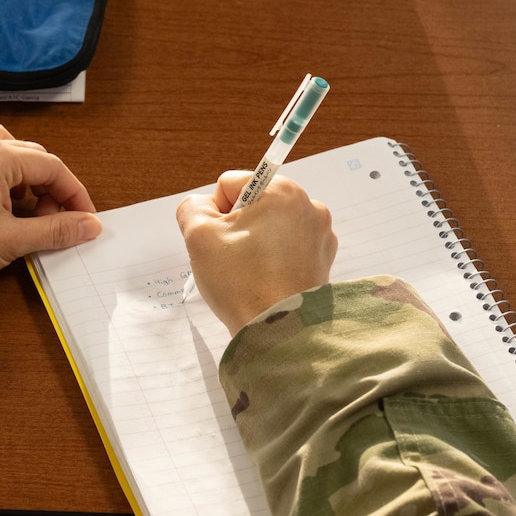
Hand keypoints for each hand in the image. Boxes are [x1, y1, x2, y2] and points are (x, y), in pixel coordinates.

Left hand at [0, 123, 102, 283]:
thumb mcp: (12, 241)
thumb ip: (56, 230)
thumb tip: (88, 225)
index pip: (52, 167)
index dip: (74, 194)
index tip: (83, 217)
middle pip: (32, 157)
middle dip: (51, 190)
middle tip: (55, 222)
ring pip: (7, 150)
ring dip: (24, 178)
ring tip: (24, 207)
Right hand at [176, 171, 336, 333]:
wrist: (278, 330)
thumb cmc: (241, 282)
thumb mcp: (198, 235)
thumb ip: (192, 207)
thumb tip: (204, 206)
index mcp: (282, 191)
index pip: (231, 185)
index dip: (216, 213)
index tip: (221, 241)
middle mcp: (309, 206)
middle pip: (254, 205)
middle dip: (238, 228)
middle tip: (233, 260)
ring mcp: (320, 235)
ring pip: (271, 227)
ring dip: (256, 244)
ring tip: (251, 273)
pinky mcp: (323, 260)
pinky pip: (288, 249)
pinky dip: (274, 260)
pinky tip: (266, 281)